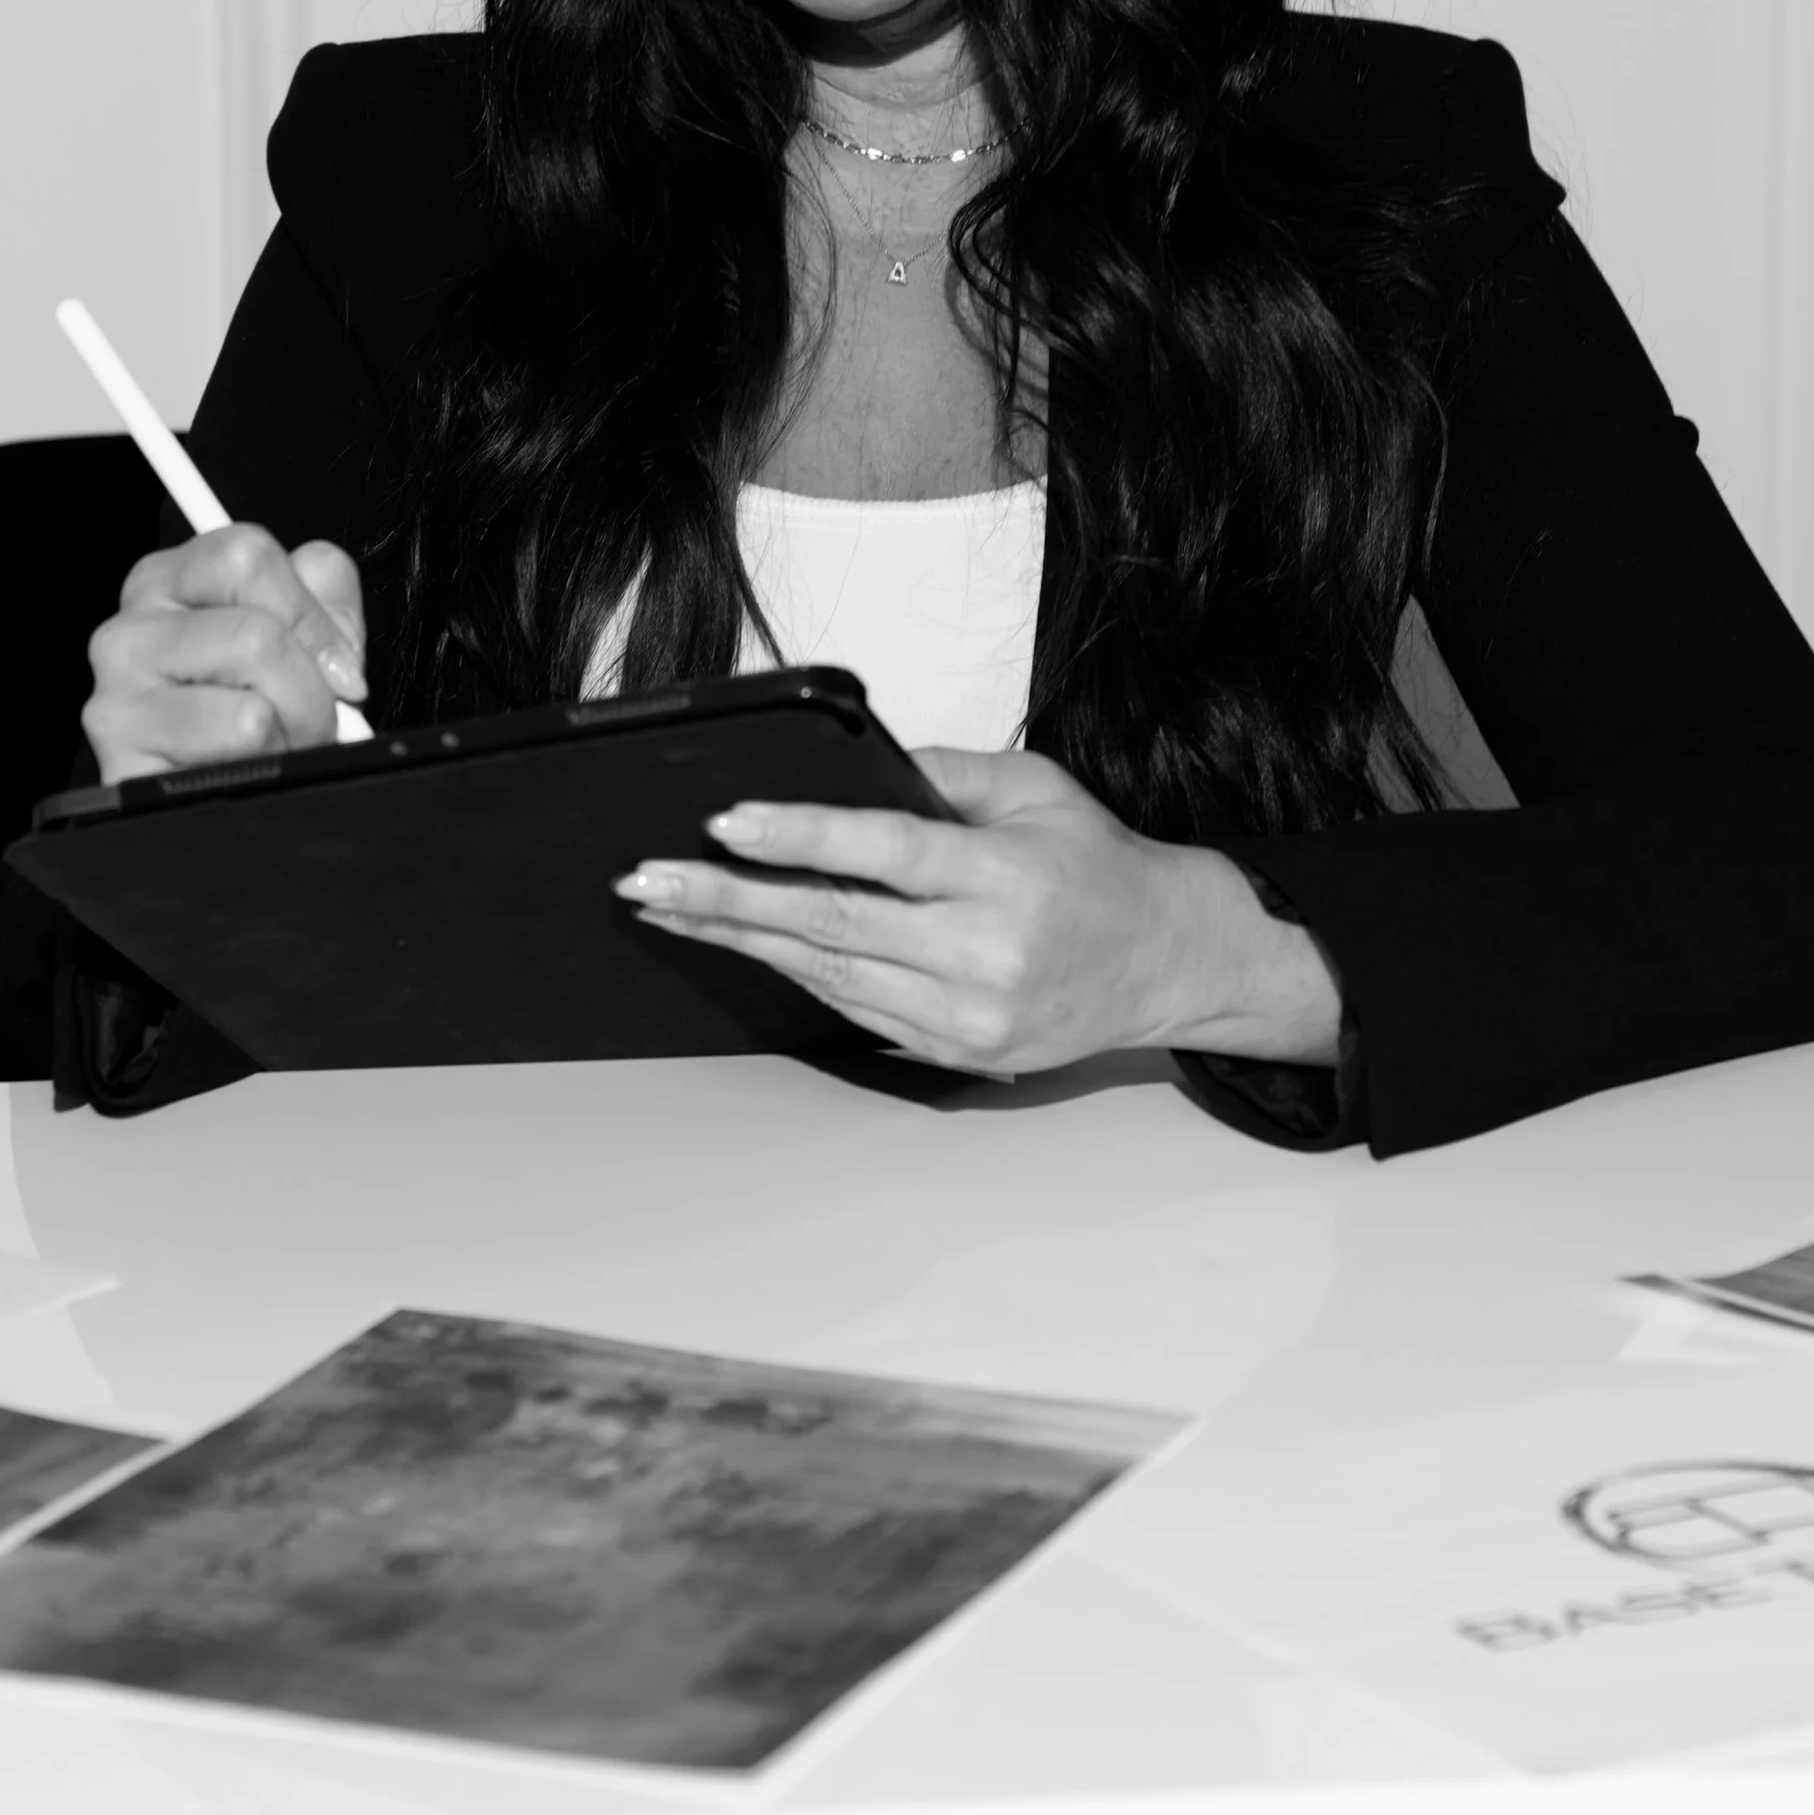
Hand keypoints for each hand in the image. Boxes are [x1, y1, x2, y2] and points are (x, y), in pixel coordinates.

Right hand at [83, 524, 368, 783]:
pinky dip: (267, 772)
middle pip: (256, 635)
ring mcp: (115, 704)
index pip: (246, 555)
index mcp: (164, 582)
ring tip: (276, 745)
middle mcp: (126, 635)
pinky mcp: (125, 771)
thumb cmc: (259, 704)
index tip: (337, 662)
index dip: (311, 615)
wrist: (221, 797)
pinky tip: (245, 773)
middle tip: (310, 716)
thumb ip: (324, 594)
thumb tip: (333, 645)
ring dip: (291, 736)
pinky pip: (234, 763)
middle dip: (311, 689)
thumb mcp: (300, 627)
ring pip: (252, 708)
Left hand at [610, 744, 1341, 1076]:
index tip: (724, 823)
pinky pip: (853, 1008)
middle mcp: (984, 955)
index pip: (884, 854)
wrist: (1163, 962)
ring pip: (829, 975)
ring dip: (740, 940)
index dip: (799, 837)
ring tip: (671, 907)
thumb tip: (846, 761)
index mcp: (1006, 877)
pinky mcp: (955, 1053)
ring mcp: (968, 1016)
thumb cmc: (1095, 864)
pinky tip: (743, 942)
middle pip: (833, 925)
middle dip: (728, 901)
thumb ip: (943, 773)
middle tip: (649, 879)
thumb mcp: (1036, 789)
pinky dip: (793, 972)